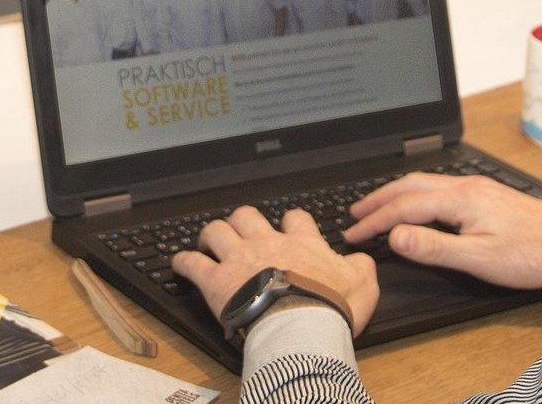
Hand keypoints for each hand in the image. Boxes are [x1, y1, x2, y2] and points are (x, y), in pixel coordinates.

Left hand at [171, 206, 379, 335]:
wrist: (302, 325)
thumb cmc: (331, 307)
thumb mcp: (363, 284)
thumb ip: (360, 267)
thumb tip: (360, 260)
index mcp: (301, 244)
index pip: (295, 218)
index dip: (290, 220)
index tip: (288, 226)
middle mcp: (267, 243)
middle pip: (247, 216)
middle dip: (241, 220)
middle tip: (240, 230)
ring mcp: (239, 259)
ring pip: (217, 230)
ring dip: (210, 234)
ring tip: (208, 240)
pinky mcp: (216, 281)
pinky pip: (192, 263)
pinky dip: (182, 262)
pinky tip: (178, 263)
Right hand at [342, 173, 541, 289]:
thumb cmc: (533, 254)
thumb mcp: (479, 258)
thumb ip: (434, 247)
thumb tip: (395, 236)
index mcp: (460, 198)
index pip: (404, 206)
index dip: (375, 220)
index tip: (353, 232)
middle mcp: (466, 186)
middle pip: (410, 186)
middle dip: (378, 199)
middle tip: (354, 213)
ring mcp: (477, 187)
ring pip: (425, 184)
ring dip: (397, 194)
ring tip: (378, 207)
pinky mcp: (487, 194)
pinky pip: (440, 187)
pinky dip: (417, 194)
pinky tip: (419, 205)